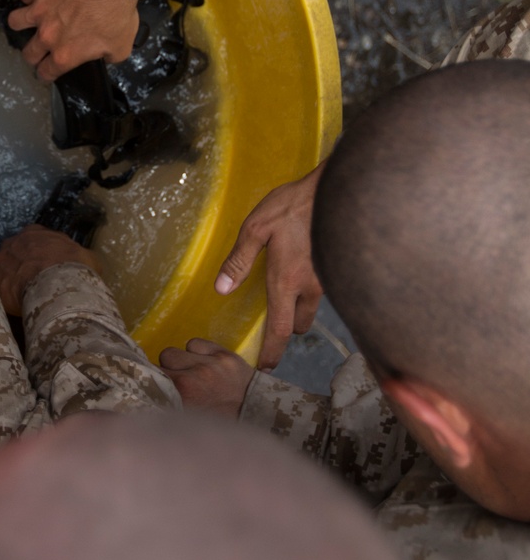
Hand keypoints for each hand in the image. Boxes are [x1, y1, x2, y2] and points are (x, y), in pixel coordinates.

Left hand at [0, 224, 100, 315]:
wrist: (57, 285)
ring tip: (20, 296)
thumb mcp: (86, 258)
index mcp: (34, 233)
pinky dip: (2, 295)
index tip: (44, 263)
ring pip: (0, 268)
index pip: (31, 236)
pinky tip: (11, 306)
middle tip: (31, 281)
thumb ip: (78, 257)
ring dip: (8, 278)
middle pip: (13, 251)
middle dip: (19, 263)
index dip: (37, 251)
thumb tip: (85, 264)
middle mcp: (13, 242)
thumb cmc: (74, 268)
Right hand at [8, 0, 138, 79]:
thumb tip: (105, 57)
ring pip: (14, 22)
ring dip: (22, 24)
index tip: (49, 71)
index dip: (47, 74)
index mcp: (65, 55)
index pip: (46, 73)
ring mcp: (39, 11)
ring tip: (30, 21)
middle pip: (28, 53)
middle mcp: (46, 36)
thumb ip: (108, 58)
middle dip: (34, 55)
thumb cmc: (117, 14)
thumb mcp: (121, 47)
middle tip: (42, 49)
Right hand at [158, 338, 253, 416]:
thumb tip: (154, 395)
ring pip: (177, 350)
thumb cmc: (220, 426)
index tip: (160, 386)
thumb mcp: (190, 422)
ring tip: (191, 373)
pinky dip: (196, 352)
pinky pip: (195, 343)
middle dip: (168, 369)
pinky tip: (204, 364)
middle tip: (178, 382)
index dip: (156, 380)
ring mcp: (210, 363)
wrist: (257, 420)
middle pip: (164, 358)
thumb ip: (170, 407)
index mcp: (183, 395)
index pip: (154, 375)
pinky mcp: (224, 354)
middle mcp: (194, 376)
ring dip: (181, 361)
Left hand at [216, 163, 325, 369]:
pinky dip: (311, 292)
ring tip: (287, 299)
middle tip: (273, 323)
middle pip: (298, 325)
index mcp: (286, 282)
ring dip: (299, 311)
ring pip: (312, 308)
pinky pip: (322, 291)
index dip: (271, 352)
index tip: (265, 368)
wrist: (338, 192)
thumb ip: (239, 260)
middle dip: (285, 328)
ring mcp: (327, 280)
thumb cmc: (294, 207)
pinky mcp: (337, 269)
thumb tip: (221, 289)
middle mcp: (309, 288)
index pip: (279, 329)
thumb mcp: (257, 228)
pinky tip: (303, 273)